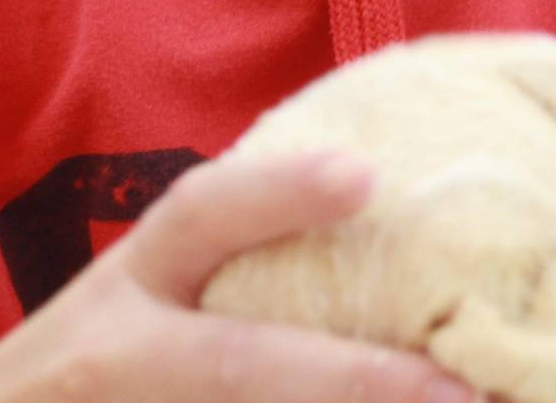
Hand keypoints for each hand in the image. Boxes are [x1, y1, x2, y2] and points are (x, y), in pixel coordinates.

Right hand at [0, 152, 474, 402]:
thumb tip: (384, 195)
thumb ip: (236, 248)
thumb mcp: (143, 287)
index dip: (276, 193)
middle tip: (460, 395)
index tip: (365, 175)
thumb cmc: (95, 355)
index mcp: (131, 283)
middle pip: (234, 369)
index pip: (197, 218)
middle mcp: (117, 358)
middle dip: (348, 382)